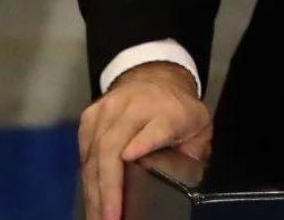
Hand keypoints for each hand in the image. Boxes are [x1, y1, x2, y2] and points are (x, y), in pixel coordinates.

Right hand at [78, 61, 211, 219]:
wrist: (157, 77)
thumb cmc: (179, 112)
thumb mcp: (199, 128)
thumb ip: (193, 154)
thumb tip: (181, 183)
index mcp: (168, 112)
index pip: (155, 128)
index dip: (143, 142)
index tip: (130, 157)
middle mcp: (133, 107)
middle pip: (113, 147)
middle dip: (109, 187)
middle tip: (110, 218)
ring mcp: (107, 109)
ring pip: (94, 153)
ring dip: (93, 190)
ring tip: (97, 217)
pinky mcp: (90, 116)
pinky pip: (83, 152)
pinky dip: (86, 179)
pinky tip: (91, 200)